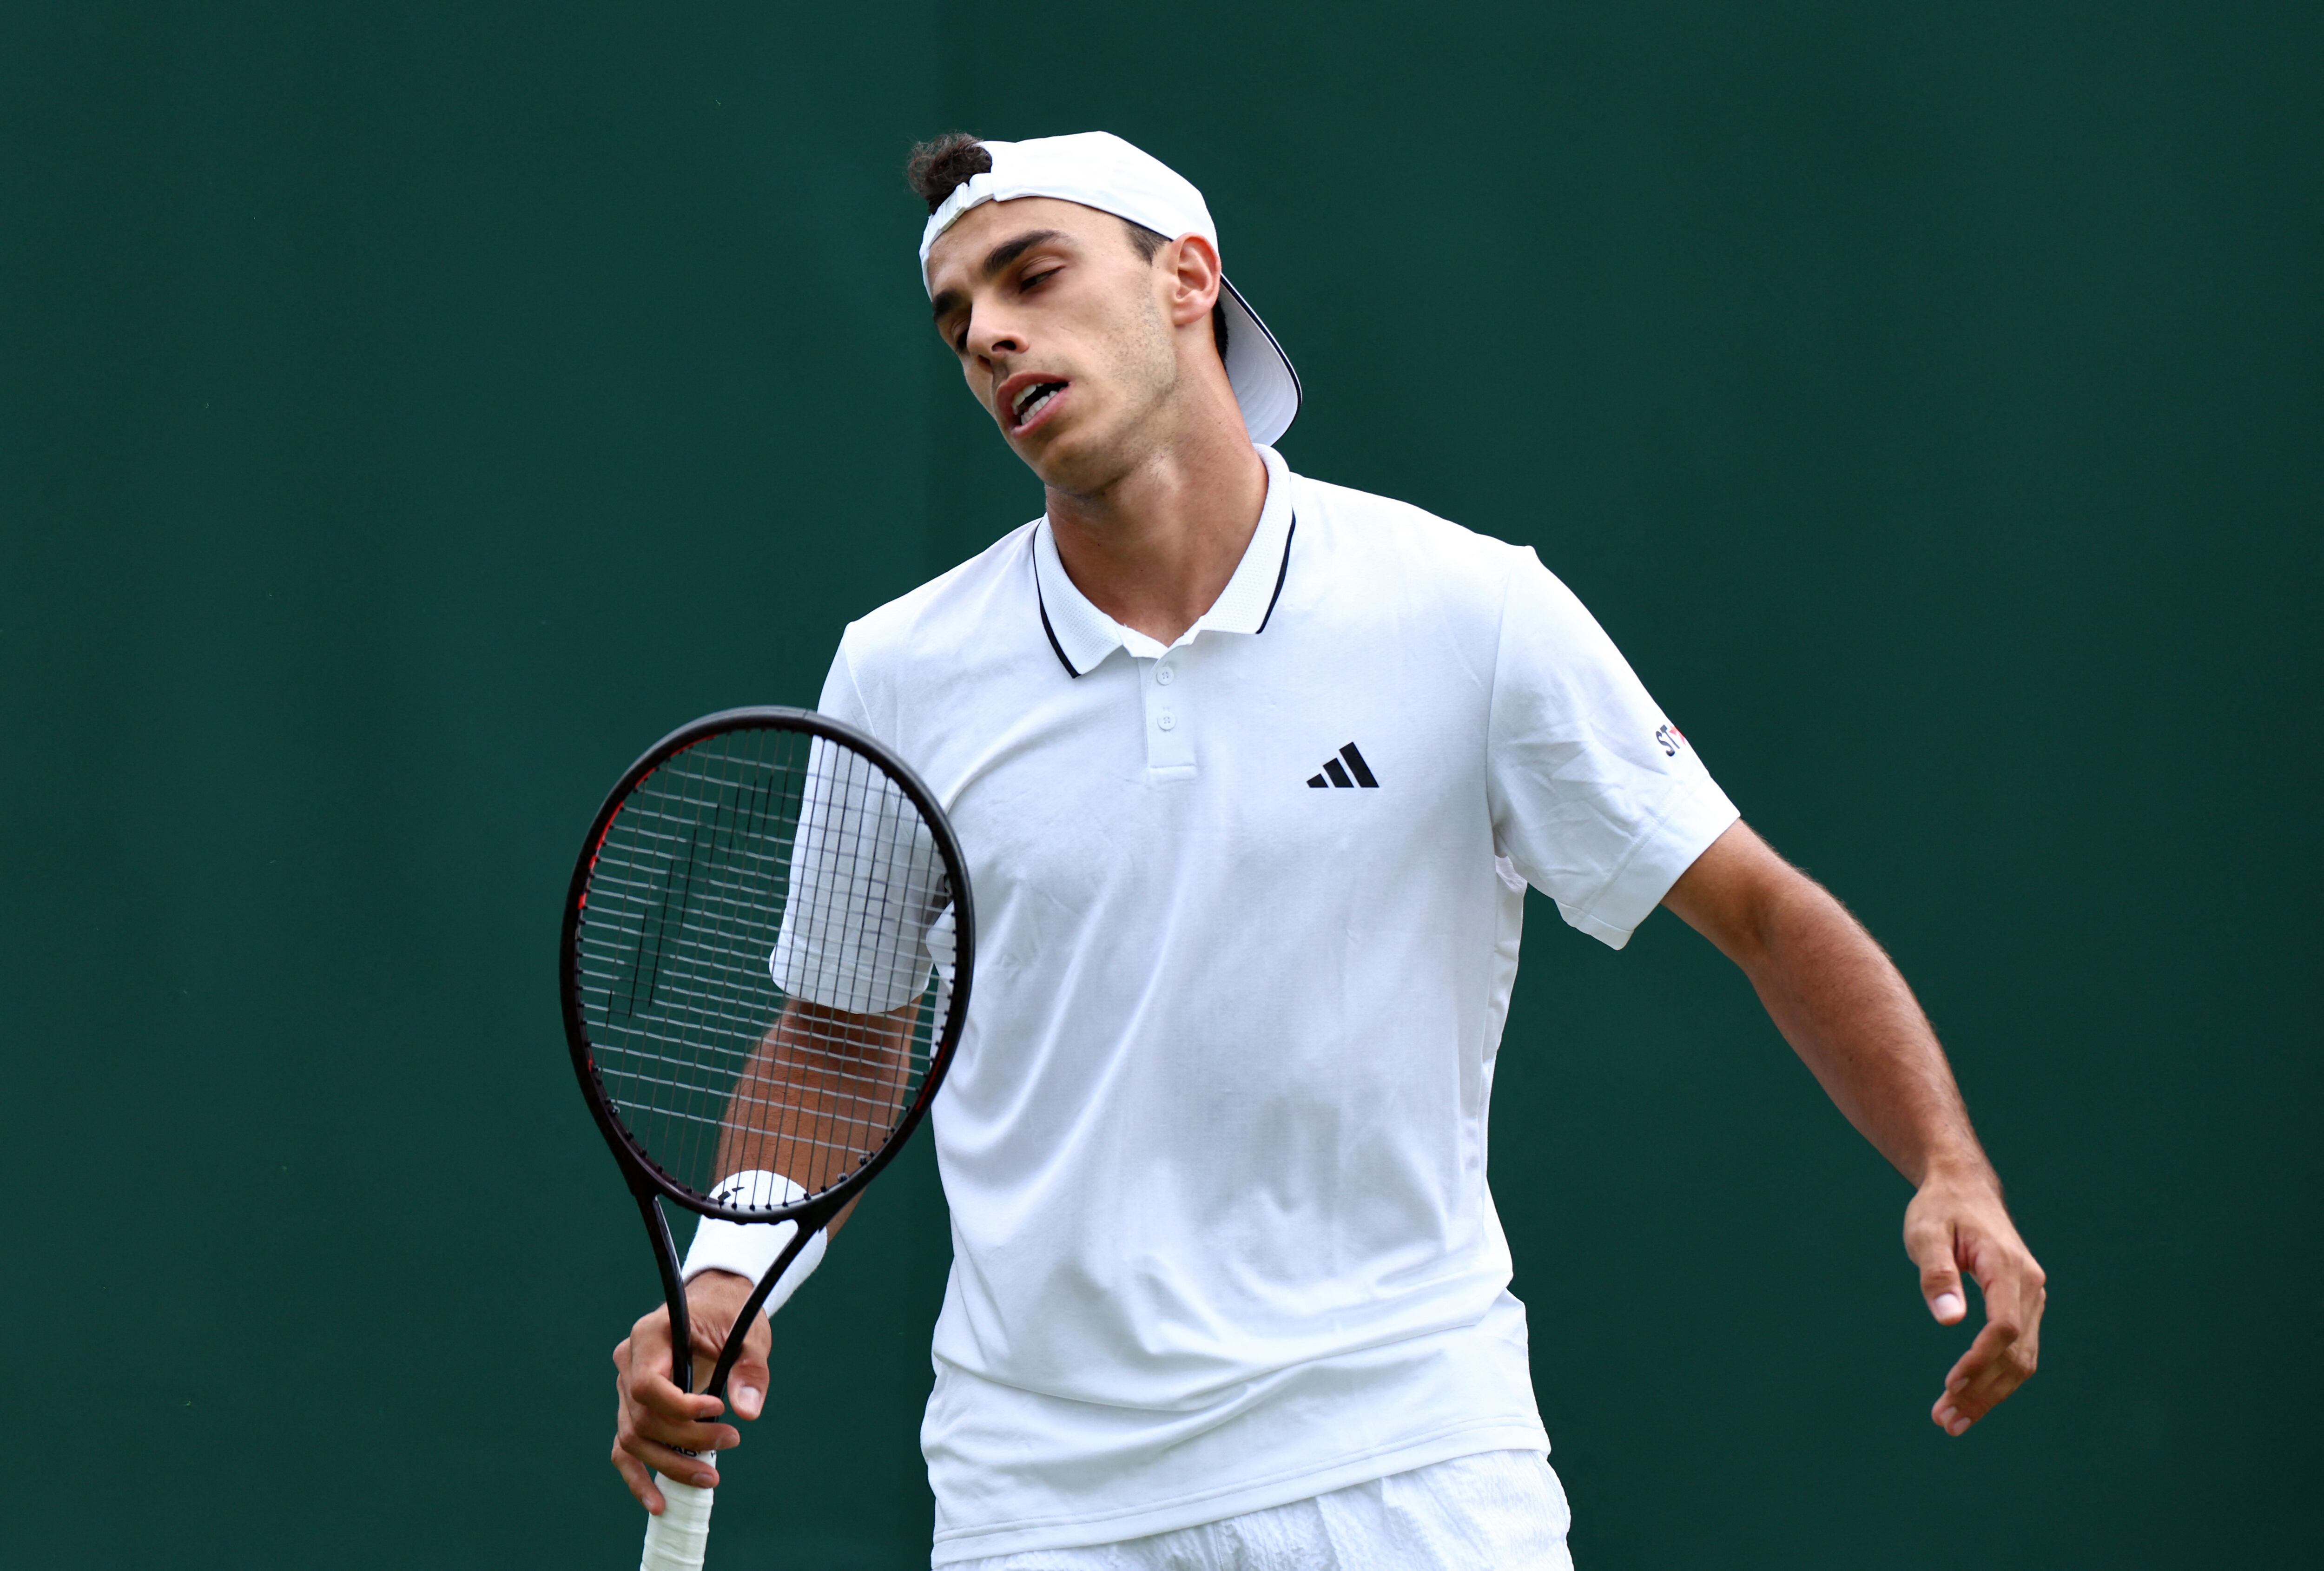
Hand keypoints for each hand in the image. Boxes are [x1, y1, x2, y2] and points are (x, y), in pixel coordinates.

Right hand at [610, 1271, 773, 1513]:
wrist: (716, 1306)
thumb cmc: (731, 1316)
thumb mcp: (748, 1334)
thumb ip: (749, 1370)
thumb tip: (748, 1411)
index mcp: (650, 1335)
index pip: (647, 1386)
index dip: (680, 1407)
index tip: (719, 1409)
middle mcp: (628, 1362)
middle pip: (643, 1418)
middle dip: (686, 1439)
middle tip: (732, 1440)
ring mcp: (624, 1388)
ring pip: (633, 1439)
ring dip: (671, 1463)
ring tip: (711, 1475)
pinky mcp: (631, 1409)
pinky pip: (624, 1448)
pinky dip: (639, 1477)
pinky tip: (659, 1503)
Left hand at [1904, 1167, 2045, 1436]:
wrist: (1963, 1188)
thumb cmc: (1940, 1208)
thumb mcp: (1925, 1231)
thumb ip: (1937, 1273)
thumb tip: (1949, 1321)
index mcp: (2007, 1267)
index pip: (2003, 1326)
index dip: (1979, 1360)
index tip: (1950, 1385)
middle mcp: (2029, 1286)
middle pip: (2016, 1353)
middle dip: (1983, 1392)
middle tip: (1944, 1421)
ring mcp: (2031, 1298)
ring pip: (2021, 1360)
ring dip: (1989, 1394)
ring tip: (1951, 1421)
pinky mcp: (2023, 1306)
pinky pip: (2017, 1351)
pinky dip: (1995, 1378)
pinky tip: (1968, 1398)